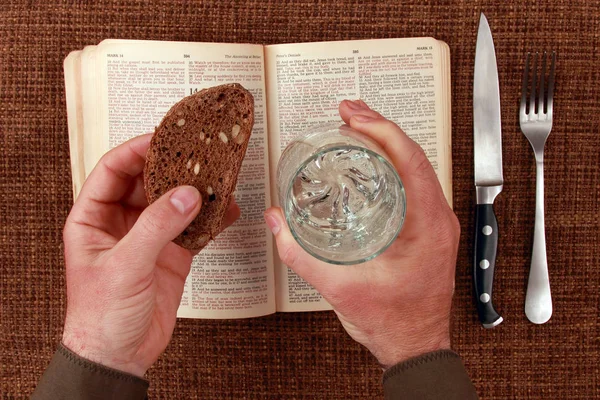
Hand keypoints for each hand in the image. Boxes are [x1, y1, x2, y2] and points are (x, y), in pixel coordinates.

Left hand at [61, 134, 239, 376]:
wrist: (120, 355)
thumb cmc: (100, 315)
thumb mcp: (125, 266)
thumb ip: (156, 227)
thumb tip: (185, 195)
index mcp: (92, 219)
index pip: (112, 170)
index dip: (136, 150)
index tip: (164, 137)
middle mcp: (120, 223)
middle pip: (147, 181)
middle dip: (172, 167)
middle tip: (197, 154)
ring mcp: (148, 238)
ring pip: (172, 202)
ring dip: (194, 191)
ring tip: (216, 178)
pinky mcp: (171, 254)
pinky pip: (192, 227)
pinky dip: (209, 219)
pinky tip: (225, 210)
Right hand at [264, 100, 459, 368]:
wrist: (414, 346)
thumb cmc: (394, 323)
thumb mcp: (340, 288)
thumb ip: (301, 255)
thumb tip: (278, 224)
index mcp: (428, 226)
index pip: (411, 161)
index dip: (382, 131)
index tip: (355, 117)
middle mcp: (439, 219)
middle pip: (414, 156)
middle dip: (380, 127)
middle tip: (350, 111)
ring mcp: (436, 223)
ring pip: (416, 167)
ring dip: (387, 143)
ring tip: (358, 126)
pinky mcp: (427, 229)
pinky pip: (413, 183)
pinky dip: (391, 164)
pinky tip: (371, 160)